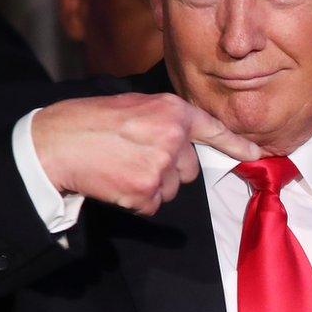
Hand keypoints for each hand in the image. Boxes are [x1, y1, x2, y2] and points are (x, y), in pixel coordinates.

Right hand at [32, 93, 262, 214]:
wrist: (55, 143)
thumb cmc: (90, 121)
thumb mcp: (135, 106)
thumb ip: (165, 120)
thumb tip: (183, 142)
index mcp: (172, 111)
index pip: (213, 130)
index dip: (237, 145)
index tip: (257, 155)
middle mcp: (172, 137)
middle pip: (190, 168)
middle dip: (169, 169)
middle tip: (135, 156)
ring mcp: (160, 166)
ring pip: (172, 189)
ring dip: (152, 185)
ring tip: (122, 166)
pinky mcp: (145, 191)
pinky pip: (153, 206)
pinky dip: (137, 201)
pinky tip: (116, 182)